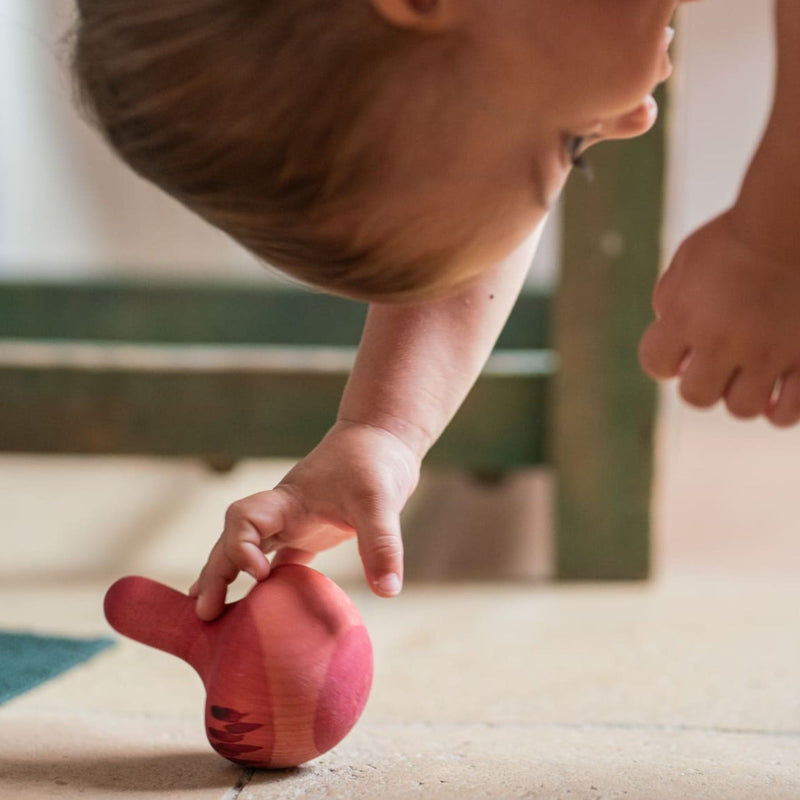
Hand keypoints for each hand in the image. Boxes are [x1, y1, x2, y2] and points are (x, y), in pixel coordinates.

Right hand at [190, 420, 420, 619]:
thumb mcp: (381, 501)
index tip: (261, 574)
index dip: (240, 547)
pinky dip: (270, 584)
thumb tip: (387, 592)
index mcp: (287, 500)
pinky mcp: (314, 531)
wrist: (383, 436)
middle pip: (232, 541)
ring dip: (230, 578)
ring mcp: (296, 522)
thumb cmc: (375, 460)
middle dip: (215, 573)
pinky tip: (263, 610)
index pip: (242, 520)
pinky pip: (282, 561)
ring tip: (211, 615)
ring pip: (250, 552)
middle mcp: (283, 513)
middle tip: (203, 614)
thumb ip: (382, 544)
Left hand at [639, 209, 799, 425]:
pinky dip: (782, 409)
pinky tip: (779, 395)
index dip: (663, 359)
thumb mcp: (686, 262)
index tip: (677, 349)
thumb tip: (670, 338)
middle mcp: (723, 341)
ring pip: (743, 409)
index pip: (655, 364)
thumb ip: (670, 301)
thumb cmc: (736, 236)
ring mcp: (768, 351)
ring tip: (749, 374)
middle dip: (701, 383)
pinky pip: (793, 410)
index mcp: (686, 317)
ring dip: (741, 396)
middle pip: (696, 397)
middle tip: (716, 363)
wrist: (792, 220)